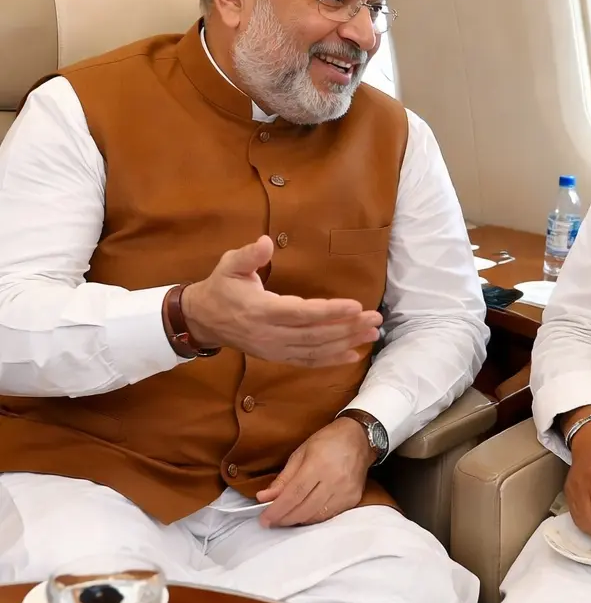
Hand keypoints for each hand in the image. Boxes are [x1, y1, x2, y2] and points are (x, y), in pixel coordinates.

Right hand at [181, 235, 382, 365]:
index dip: (330, 311)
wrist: (203, 319)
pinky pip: (307, 361)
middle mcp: (270, 334)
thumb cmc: (222, 287)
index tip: (356, 305)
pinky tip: (353, 354)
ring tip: (372, 334)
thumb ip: (249, 255)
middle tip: (375, 319)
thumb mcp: (230, 265)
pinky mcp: (277, 356)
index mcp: (261, 310)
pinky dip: (331, 360)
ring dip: (346, 342)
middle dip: (348, 328)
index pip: (302, 313)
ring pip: (315, 350)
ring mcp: (274, 349)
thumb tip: (266, 242)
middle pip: (315, 335)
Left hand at [257, 417, 374, 527]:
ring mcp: (346, 491)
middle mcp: (334, 479)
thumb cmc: (328, 441)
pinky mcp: (353, 499)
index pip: (294, 494)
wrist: (360, 437)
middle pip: (304, 508)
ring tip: (285, 518)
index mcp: (319, 464)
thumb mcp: (301, 452)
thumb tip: (264, 497)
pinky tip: (304, 514)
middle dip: (284, 518)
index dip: (277, 509)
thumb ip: (283, 478)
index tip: (264, 519)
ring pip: (316, 516)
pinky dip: (313, 518)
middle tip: (271, 521)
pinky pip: (329, 516)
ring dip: (297, 520)